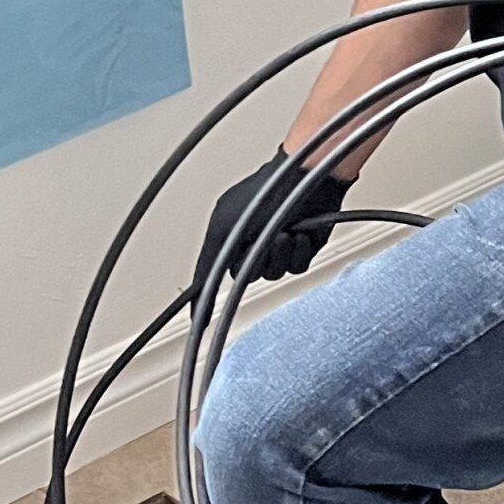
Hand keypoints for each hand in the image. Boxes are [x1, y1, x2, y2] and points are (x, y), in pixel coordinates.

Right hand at [191, 151, 349, 298]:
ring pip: (274, 274)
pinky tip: (299, 233)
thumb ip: (208, 262)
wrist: (306, 181)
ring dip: (279, 254)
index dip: (208, 300)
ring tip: (284, 230)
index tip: (201, 322)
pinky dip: (298, 252)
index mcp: (228, 237)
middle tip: (261, 241)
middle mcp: (251, 244)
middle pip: (246, 277)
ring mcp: (277, 248)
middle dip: (255, 261)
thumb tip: (198, 288)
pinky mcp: (301, 250)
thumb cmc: (264, 192)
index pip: (212, 275)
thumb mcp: (223, 227)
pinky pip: (296, 268)